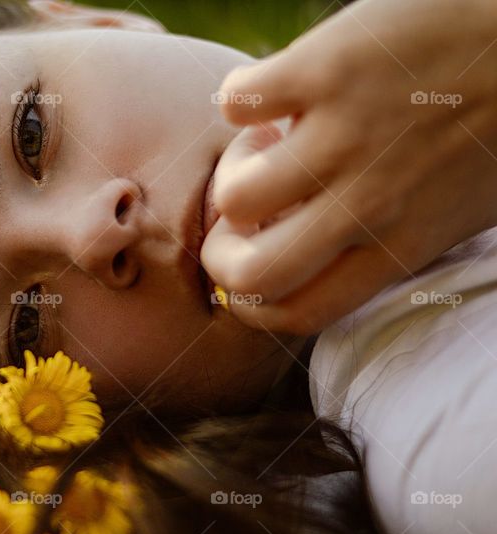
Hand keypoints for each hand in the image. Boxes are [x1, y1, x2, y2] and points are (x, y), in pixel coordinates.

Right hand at [201, 0, 496, 334]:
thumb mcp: (458, 210)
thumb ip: (392, 238)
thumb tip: (323, 249)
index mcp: (399, 245)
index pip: (296, 315)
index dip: (252, 299)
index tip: (259, 255)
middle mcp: (368, 205)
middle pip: (249, 276)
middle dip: (222, 251)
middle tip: (243, 213)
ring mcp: (342, 138)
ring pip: (234, 197)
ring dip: (234, 169)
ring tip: (266, 141)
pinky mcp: (324, 70)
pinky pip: (237, 102)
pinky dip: (241, 96)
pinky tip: (274, 88)